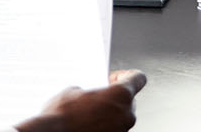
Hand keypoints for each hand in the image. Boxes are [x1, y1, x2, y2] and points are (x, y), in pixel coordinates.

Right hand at [16, 69, 146, 131]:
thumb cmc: (62, 117)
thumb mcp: (73, 91)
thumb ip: (90, 90)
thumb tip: (89, 95)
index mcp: (121, 95)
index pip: (138, 78)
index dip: (125, 75)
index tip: (113, 78)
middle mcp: (127, 114)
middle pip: (129, 99)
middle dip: (114, 97)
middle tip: (97, 97)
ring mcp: (122, 130)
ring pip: (121, 116)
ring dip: (109, 113)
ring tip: (89, 112)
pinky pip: (113, 128)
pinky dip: (104, 125)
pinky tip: (88, 124)